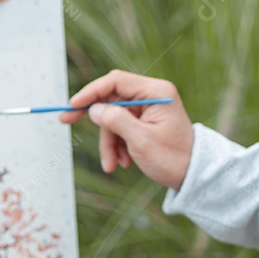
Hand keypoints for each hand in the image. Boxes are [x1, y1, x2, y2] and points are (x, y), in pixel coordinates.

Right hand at [59, 70, 192, 188]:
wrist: (192, 176)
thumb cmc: (173, 158)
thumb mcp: (141, 141)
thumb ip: (116, 121)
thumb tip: (94, 108)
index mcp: (156, 91)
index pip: (116, 81)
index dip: (91, 91)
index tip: (72, 105)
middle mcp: (152, 94)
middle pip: (111, 99)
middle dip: (95, 119)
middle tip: (66, 121)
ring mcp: (148, 108)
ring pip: (114, 118)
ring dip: (109, 142)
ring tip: (112, 165)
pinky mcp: (145, 121)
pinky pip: (121, 128)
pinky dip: (117, 145)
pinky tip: (123, 162)